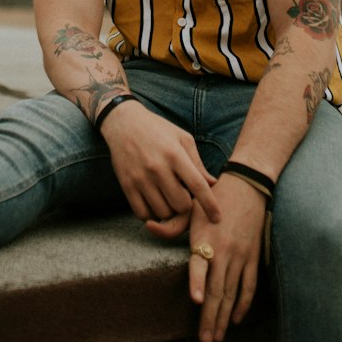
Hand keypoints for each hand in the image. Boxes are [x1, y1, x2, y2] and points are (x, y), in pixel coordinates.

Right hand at [99, 101, 219, 225]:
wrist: (124, 123)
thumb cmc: (158, 129)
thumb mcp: (182, 138)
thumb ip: (197, 163)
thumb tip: (213, 184)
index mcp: (175, 154)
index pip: (197, 185)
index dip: (210, 205)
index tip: (217, 218)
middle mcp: (157, 168)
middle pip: (181, 205)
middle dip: (186, 205)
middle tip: (182, 195)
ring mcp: (140, 178)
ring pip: (163, 213)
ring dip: (169, 210)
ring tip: (167, 197)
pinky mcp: (126, 185)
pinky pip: (142, 213)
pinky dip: (151, 214)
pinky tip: (153, 202)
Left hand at [147, 173, 266, 341]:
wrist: (247, 186)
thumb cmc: (214, 198)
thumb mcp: (191, 208)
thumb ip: (172, 225)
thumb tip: (149, 226)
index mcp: (205, 239)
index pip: (200, 264)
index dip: (197, 282)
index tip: (195, 301)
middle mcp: (223, 250)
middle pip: (216, 289)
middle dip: (210, 317)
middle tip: (205, 341)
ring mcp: (240, 255)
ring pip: (232, 292)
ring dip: (224, 317)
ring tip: (217, 337)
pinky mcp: (252, 256)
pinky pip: (249, 285)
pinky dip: (243, 303)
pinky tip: (236, 318)